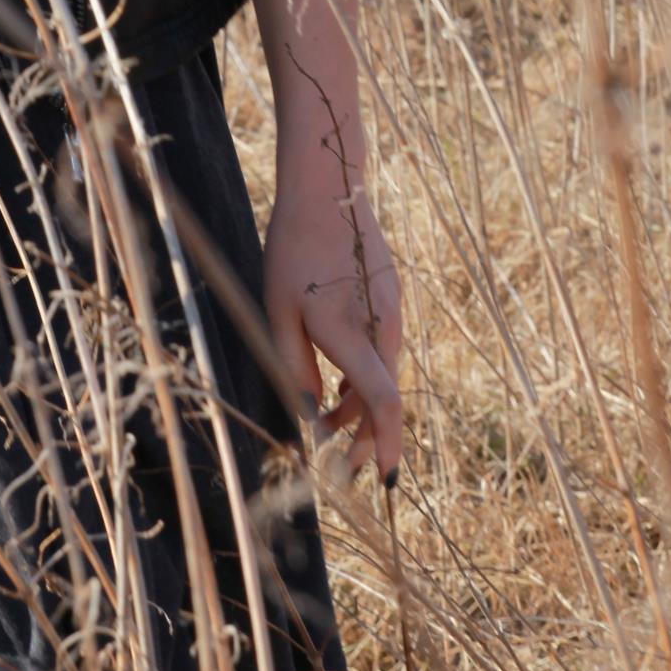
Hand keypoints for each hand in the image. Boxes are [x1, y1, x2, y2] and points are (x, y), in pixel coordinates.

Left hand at [262, 176, 403, 485]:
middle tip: (342, 467)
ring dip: (360, 405)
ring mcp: (391, 311)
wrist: (328, 191)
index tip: (382, 479)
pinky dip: (365, 374)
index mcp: (352, 332)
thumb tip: (309, 414)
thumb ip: (294, 367)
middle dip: (365, 437)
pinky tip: (340, 382)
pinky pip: (381, 349)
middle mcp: (382, 326)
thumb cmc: (293, 251)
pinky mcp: (390, 298)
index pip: (382, 403)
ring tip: (328, 424)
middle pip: (382, 397)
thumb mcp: (278, 313)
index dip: (384, 444)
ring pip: (381, 374)